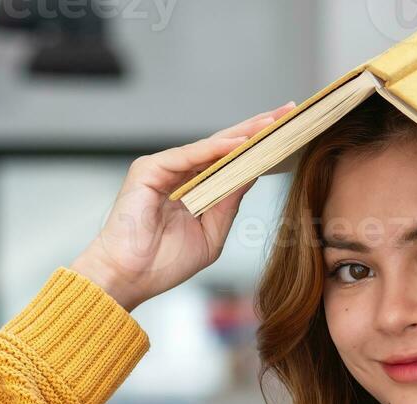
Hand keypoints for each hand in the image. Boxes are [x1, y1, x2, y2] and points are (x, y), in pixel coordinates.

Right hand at [71, 101, 298, 312]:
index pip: (230, 162)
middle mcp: (179, 174)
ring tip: (271, 123)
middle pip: (223, 147)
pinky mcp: (149, 169)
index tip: (286, 133)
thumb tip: (255, 172)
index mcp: (194, 190)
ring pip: (209, 146)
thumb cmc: (163, 263)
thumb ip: (230, 202)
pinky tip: (240, 144)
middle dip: (255, 129)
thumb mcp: (211, 233)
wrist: (129, 278)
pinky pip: (188, 156)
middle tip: (287, 112)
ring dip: (241, 134)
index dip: (257, 147)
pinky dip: (214, 150)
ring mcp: (163, 169)